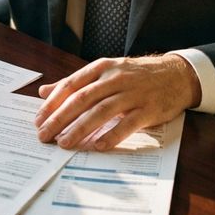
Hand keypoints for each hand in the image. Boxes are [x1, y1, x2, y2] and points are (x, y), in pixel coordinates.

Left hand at [33, 53, 200, 150]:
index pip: (71, 85)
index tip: (38, 120)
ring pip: (101, 111)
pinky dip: (112, 135)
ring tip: (65, 143)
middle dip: (60, 118)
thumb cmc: (136, 76)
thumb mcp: (105, 73)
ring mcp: (132, 93)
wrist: (176, 74)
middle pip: (82, 99)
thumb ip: (75, 83)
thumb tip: (44, 92)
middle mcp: (115, 78)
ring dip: (80, 128)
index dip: (53, 103)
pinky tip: (98, 146)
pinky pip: (128, 123)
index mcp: (101, 68)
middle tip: (44, 135)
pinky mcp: (148, 109)